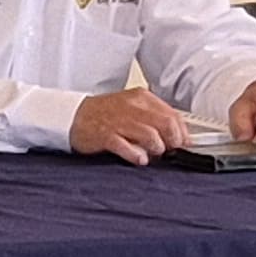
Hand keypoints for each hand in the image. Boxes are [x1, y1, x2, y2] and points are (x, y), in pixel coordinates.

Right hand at [66, 87, 193, 164]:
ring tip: (151, 154)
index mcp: (141, 98)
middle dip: (173, 142)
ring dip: (156, 149)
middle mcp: (132, 107)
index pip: (172, 115)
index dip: (182, 132)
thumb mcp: (131, 107)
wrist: (72, 116)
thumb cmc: (103, 115)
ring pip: (151, 136)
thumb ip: (153, 118)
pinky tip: (138, 158)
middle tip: (169, 150)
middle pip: (166, 125)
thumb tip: (177, 135)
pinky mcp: (105, 135)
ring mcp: (118, 121)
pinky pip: (128, 147)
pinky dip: (137, 155)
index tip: (183, 143)